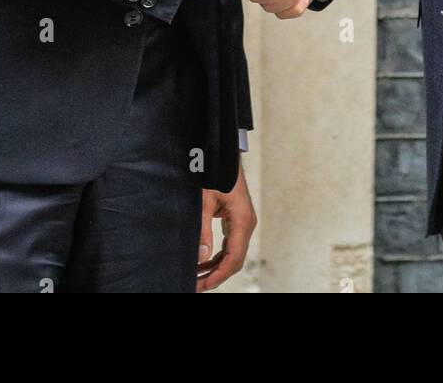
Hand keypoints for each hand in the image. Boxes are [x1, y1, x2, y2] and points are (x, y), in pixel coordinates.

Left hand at [197, 161, 255, 290]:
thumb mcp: (205, 200)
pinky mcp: (236, 220)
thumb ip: (203, 228)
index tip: (202, 284)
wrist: (221, 156)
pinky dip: (217, 256)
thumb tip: (201, 256)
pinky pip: (229, 245)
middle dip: (216, 275)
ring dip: (216, 267)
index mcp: (242, 220)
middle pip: (235, 260)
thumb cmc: (214, 173)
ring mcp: (242, 222)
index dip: (218, 274)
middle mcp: (246, 223)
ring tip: (197, 278)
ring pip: (232, 254)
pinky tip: (203, 262)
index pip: (234, 257)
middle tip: (196, 286)